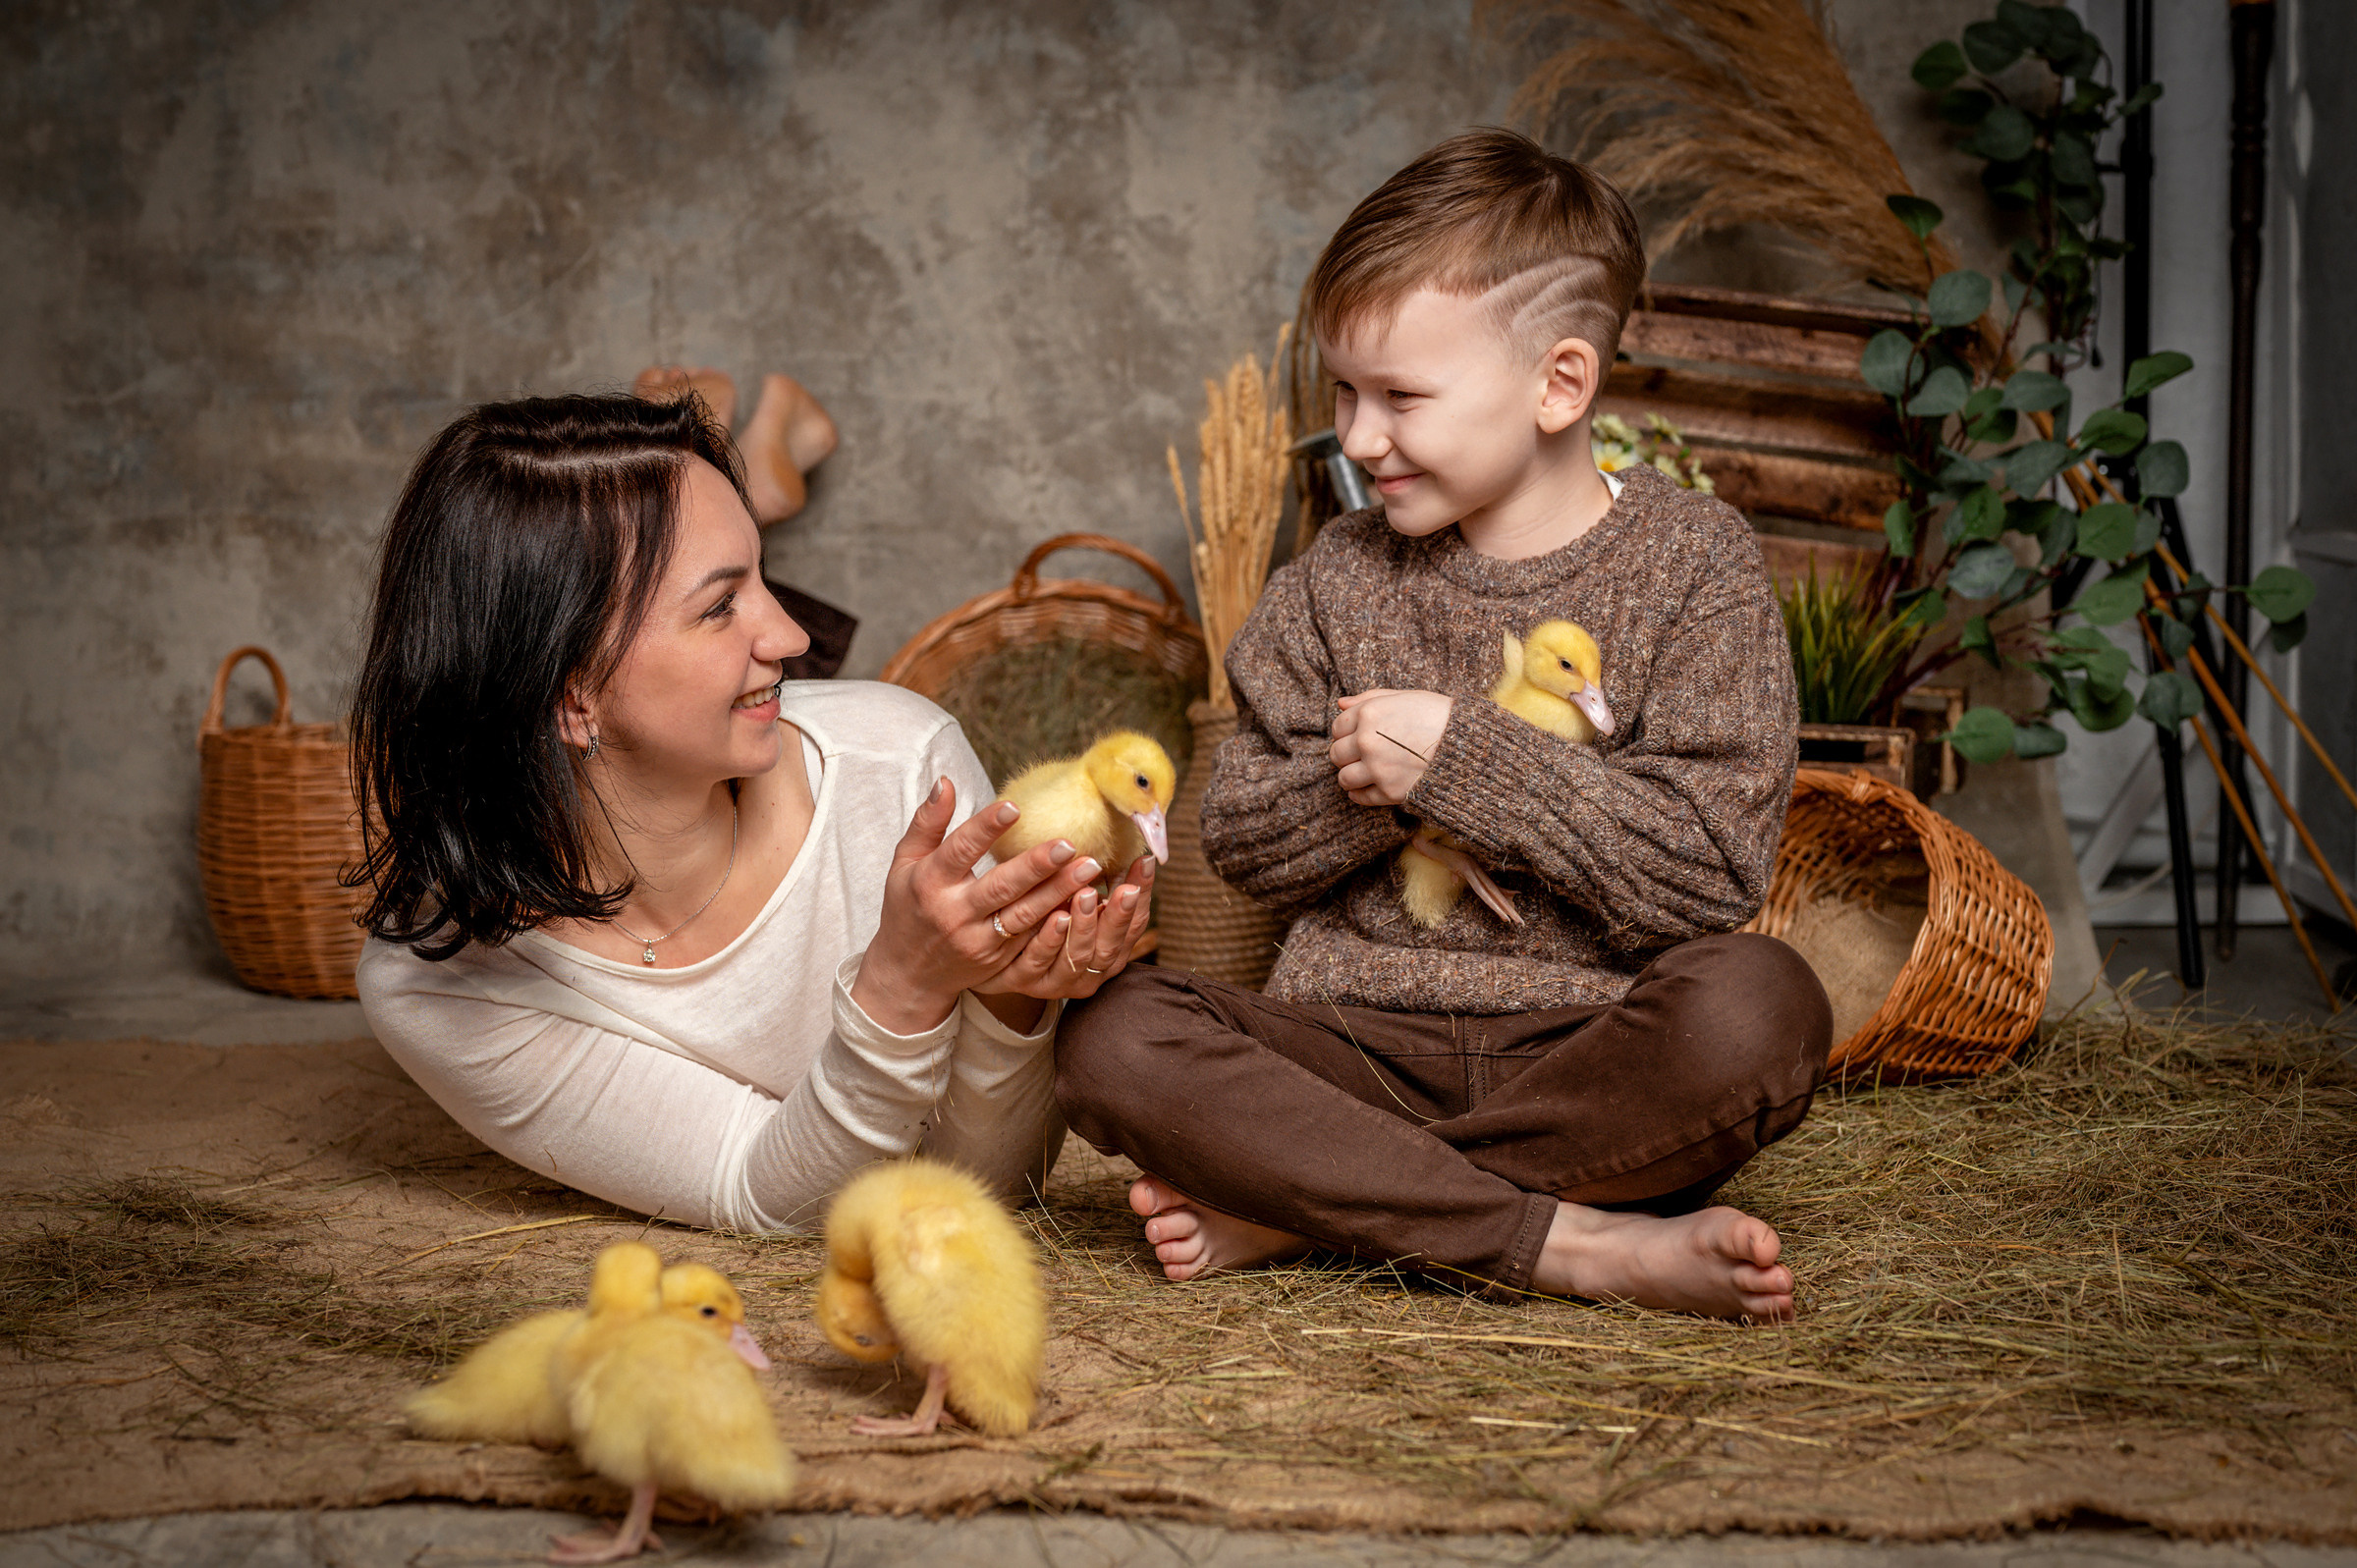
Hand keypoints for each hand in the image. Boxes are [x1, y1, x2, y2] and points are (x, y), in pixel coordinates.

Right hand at [852, 779, 1108, 1033]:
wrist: (909, 974)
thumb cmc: (908, 907)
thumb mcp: (904, 863)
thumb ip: (927, 823)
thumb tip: (946, 781)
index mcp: (930, 883)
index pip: (960, 850)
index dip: (986, 828)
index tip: (1014, 806)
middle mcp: (955, 913)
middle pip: (1001, 887)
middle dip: (1037, 865)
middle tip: (1069, 843)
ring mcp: (979, 941)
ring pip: (1024, 915)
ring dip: (1058, 891)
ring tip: (1090, 868)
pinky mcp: (1000, 963)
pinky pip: (1033, 941)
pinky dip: (1058, 922)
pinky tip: (1084, 903)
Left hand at [977, 855, 1156, 1001]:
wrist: (991, 960)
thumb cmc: (1045, 920)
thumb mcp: (1077, 901)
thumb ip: (1099, 883)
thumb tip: (1130, 844)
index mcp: (1108, 952)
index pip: (1133, 924)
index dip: (1142, 895)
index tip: (1143, 862)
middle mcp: (1089, 971)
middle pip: (1110, 946)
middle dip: (1118, 916)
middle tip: (1123, 888)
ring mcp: (1058, 980)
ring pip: (1078, 957)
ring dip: (1084, 926)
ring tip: (1086, 895)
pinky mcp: (1025, 980)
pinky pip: (1040, 962)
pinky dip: (1051, 940)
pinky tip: (1056, 916)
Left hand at [1329, 689, 1451, 806]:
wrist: (1469, 745)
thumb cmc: (1438, 716)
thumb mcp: (1405, 697)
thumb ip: (1369, 699)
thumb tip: (1341, 704)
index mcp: (1369, 714)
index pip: (1337, 728)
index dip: (1347, 733)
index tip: (1358, 736)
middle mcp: (1367, 741)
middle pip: (1337, 754)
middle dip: (1347, 755)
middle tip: (1362, 755)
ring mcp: (1377, 768)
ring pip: (1344, 778)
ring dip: (1352, 775)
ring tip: (1366, 772)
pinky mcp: (1390, 792)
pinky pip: (1360, 797)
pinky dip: (1360, 794)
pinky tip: (1369, 787)